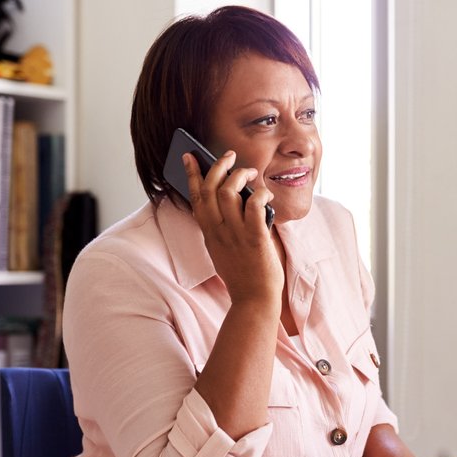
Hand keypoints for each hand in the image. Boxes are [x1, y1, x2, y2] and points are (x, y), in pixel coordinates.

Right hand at [184, 151, 282, 305]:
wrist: (254, 299)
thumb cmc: (242, 273)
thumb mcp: (221, 249)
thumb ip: (221, 227)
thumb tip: (229, 199)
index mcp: (209, 233)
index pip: (195, 197)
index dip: (191, 174)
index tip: (190, 156)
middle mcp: (218, 231)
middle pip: (209, 189)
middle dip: (218, 166)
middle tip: (230, 156)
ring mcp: (235, 234)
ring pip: (228, 192)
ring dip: (240, 176)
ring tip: (251, 173)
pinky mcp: (254, 238)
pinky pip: (253, 205)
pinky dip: (260, 193)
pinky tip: (266, 194)